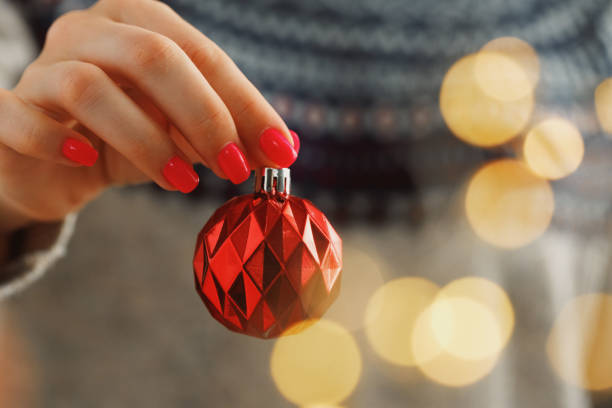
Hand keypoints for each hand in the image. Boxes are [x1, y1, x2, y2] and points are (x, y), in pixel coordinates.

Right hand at [0, 0, 298, 232]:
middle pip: (152, 56)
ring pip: (90, 86)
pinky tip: (87, 162)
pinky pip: (19, 115)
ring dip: (147, 139)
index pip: (203, 55)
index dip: (245, 103)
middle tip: (235, 167)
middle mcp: (88, 31)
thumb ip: (218, 135)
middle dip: (204, 116)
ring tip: (182, 182)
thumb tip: (277, 150)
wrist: (48, 162)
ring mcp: (41, 66)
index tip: (280, 150)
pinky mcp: (5, 108)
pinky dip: (55, 139)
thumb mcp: (177, 134)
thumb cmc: (121, 139)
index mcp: (138, 23)